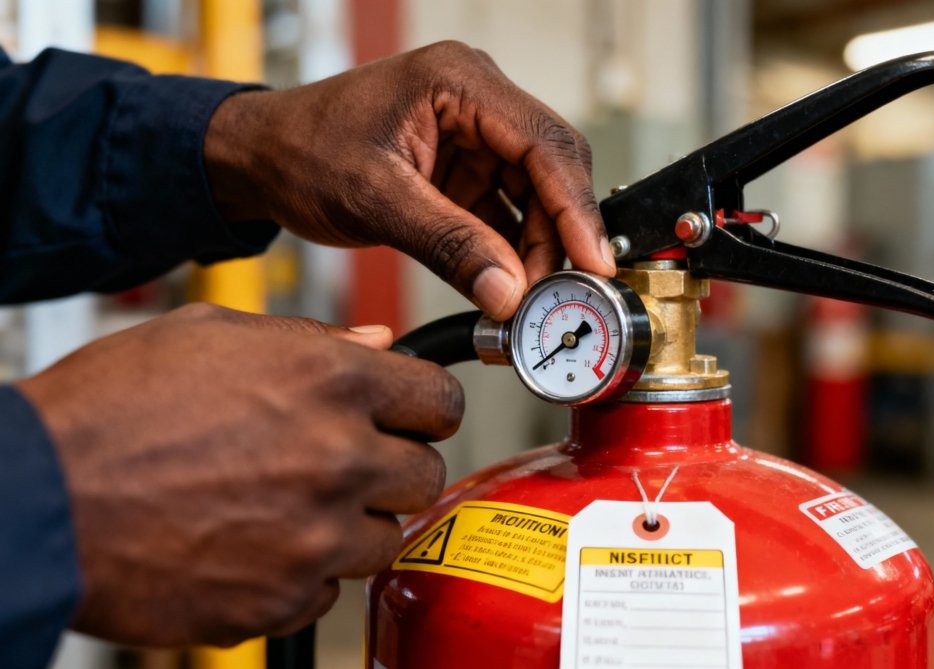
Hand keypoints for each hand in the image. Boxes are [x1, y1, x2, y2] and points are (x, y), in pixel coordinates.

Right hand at [16, 304, 461, 646]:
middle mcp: (338, 458)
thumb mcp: (211, 335)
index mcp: (331, 381)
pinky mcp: (282, 600)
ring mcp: (315, 537)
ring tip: (290, 503)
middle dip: (392, 465)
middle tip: (345, 461)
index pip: (442, 400)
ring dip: (352, 522)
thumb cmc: (112, 410)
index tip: (411, 415)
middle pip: (425, 474)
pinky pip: (330, 590)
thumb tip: (375, 345)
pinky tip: (258, 543)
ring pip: (386, 537)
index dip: (426, 406)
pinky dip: (307, 572)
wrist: (39, 498)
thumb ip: (312, 340)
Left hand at [204, 40, 614, 320]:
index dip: (576, 207)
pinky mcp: (462, 171)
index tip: (593, 261)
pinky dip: (508, 251)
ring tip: (524, 298)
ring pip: (533, 197)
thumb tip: (507, 291)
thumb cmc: (302, 150)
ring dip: (534, 249)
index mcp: (460, 82)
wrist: (262, 157)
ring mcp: (472, 137)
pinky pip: (503, 213)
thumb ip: (448, 244)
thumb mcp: (376, 198)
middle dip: (557, 235)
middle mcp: (476, 102)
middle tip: (556, 293)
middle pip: (549, 170)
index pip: (545, 142)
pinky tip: (505, 284)